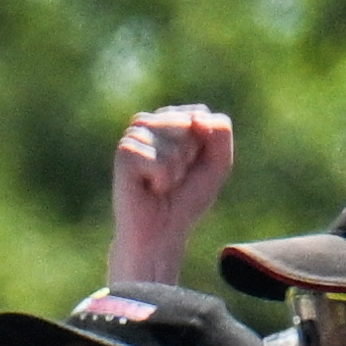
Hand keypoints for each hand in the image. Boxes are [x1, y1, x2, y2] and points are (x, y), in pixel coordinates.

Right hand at [113, 103, 236, 279]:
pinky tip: (149, 188)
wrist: (160, 232)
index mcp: (167, 122)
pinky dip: (163, 178)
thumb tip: (195, 118)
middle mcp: (147, 125)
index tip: (190, 164)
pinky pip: (161, 158)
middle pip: (188, 121)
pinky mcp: (124, 153)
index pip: (199, 113)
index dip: (204, 142)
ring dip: (177, 167)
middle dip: (191, 152)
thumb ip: (221, 130)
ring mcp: (133, 138)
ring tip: (161, 183)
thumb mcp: (218, 162)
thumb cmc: (186, 199)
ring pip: (176, 138)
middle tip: (174, 175)